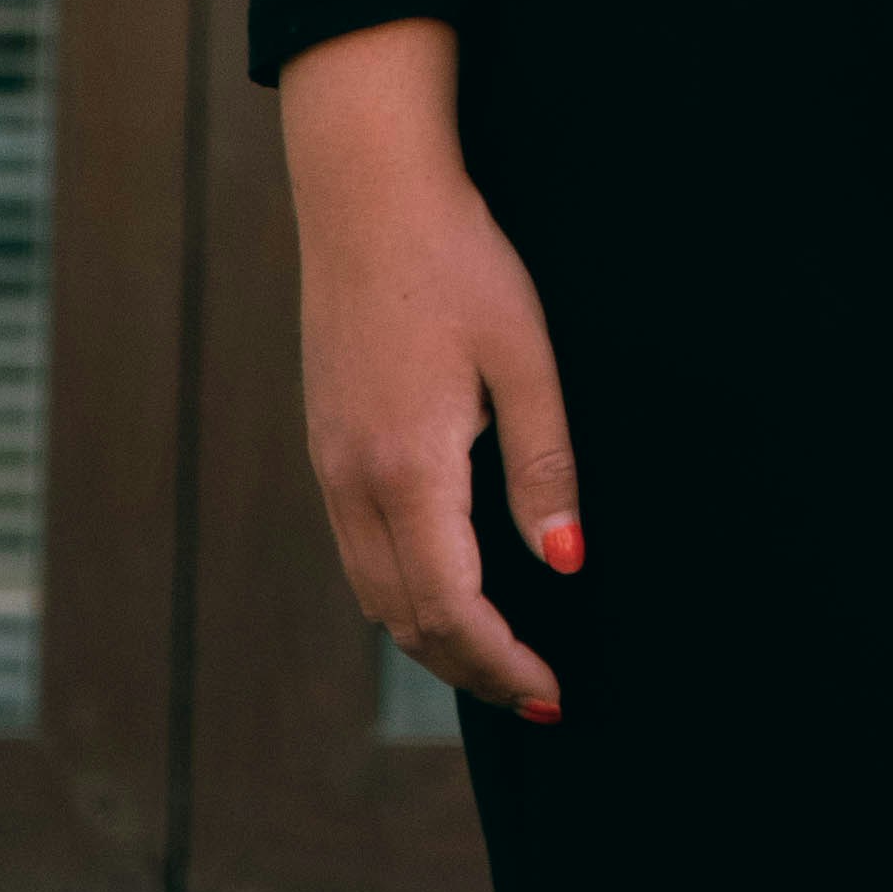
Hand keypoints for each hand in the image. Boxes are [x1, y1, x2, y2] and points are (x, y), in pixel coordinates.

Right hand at [279, 20, 582, 720]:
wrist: (368, 195)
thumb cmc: (458, 263)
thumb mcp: (524, 357)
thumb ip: (544, 465)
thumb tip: (566, 565)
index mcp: (407, 470)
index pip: (451, 608)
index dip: (501, 662)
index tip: (551, 693)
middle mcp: (353, 483)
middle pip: (405, 619)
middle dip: (471, 669)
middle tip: (535, 696)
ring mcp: (329, 467)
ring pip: (374, 593)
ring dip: (433, 639)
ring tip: (498, 660)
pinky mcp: (326, 445)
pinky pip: (357, 553)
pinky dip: (402, 594)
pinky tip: (447, 589)